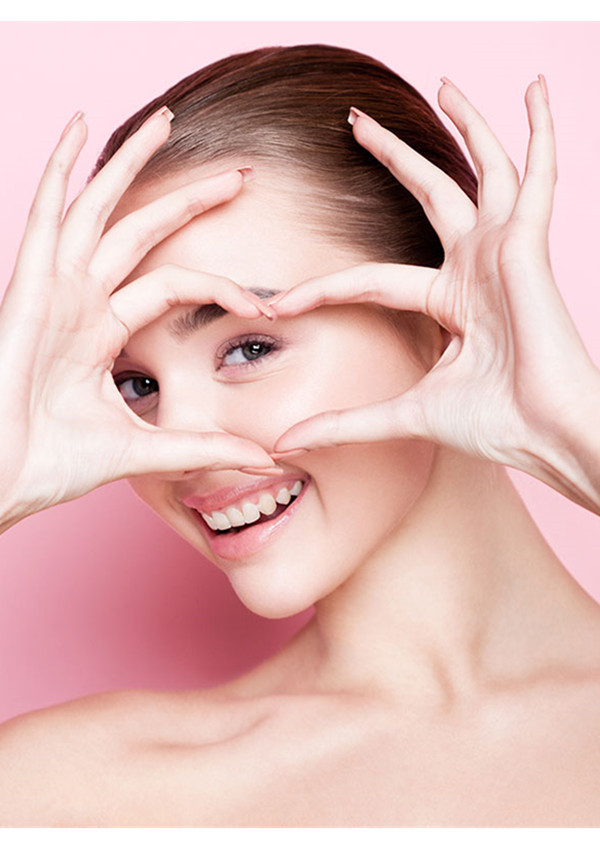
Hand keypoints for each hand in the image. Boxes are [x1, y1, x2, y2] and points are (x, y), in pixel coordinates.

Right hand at [0, 107, 277, 529]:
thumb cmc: (51, 463)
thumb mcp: (144, 448)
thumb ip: (202, 446)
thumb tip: (266, 459)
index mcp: (103, 330)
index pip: (172, 283)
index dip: (220, 285)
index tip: (263, 304)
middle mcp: (81, 300)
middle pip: (141, 231)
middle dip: (189, 200)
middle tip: (239, 174)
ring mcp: (54, 289)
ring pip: (97, 209)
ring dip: (129, 164)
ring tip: (165, 121)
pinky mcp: (29, 287)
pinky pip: (45, 215)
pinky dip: (59, 169)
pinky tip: (79, 129)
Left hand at [269, 78, 599, 513]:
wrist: (546, 433)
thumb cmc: (495, 424)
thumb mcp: (405, 414)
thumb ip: (345, 422)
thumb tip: (285, 443)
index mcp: (448, 301)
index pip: (369, 280)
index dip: (322, 289)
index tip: (278, 304)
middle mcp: (474, 268)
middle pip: (427, 196)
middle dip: (393, 158)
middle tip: (355, 122)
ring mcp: (503, 251)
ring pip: (481, 172)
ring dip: (466, 126)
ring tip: (445, 81)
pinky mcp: (528, 244)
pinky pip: (537, 176)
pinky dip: (541, 132)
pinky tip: (535, 93)